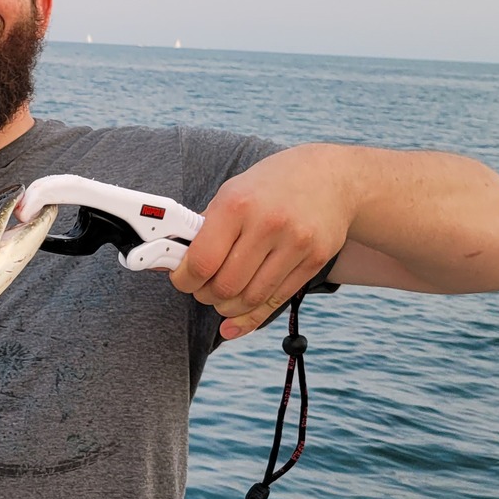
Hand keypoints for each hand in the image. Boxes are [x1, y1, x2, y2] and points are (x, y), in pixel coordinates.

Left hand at [171, 147, 350, 338]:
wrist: (331, 177)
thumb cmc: (270, 187)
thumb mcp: (231, 193)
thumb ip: (204, 229)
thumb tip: (168, 261)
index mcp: (237, 204)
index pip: (202, 261)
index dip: (184, 279)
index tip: (181, 279)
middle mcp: (268, 224)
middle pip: (225, 286)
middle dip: (205, 295)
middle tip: (202, 290)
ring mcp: (295, 244)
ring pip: (250, 298)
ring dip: (226, 308)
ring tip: (220, 299)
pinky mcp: (314, 260)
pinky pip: (276, 301)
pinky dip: (250, 316)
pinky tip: (234, 320)